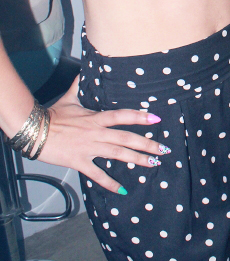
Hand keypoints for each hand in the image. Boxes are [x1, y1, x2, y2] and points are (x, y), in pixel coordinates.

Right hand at [38, 76, 167, 192]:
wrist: (35, 131)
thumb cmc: (53, 114)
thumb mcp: (69, 97)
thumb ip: (79, 85)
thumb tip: (84, 70)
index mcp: (96, 118)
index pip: (122, 116)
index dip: (140, 117)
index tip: (156, 119)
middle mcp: (97, 133)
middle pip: (126, 138)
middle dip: (147, 144)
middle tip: (164, 149)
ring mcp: (90, 148)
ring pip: (118, 154)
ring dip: (137, 160)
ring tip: (152, 164)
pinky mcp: (80, 162)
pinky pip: (97, 175)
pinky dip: (110, 184)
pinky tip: (123, 191)